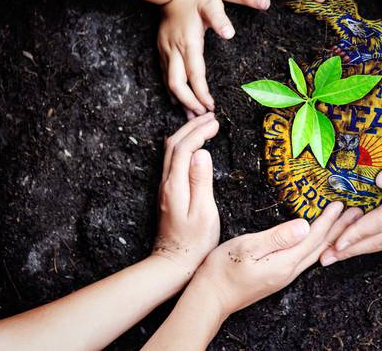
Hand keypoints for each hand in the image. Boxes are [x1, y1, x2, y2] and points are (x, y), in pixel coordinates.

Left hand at [153, 113, 220, 277]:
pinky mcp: (168, 193)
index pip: (185, 147)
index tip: (216, 123)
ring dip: (186, 134)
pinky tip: (194, 147)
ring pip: (171, 151)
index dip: (199, 132)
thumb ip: (201, 181)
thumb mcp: (203, 212)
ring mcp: (165, 188)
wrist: (173, 263)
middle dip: (192, 127)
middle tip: (211, 117)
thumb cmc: (194, 243)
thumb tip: (202, 152)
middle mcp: (167, 183)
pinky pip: (173, 161)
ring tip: (204, 125)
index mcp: (175, 185)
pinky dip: (184, 146)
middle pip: (174, 144)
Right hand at [159, 0, 233, 117]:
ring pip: (168, 82)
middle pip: (177, 84)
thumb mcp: (211, 3)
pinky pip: (165, 75)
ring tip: (190, 116)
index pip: (195, 74)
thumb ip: (219, 19)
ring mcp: (166, 51)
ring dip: (180, 100)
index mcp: (189, 42)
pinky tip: (178, 100)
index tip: (210, 106)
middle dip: (188, 102)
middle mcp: (175, 50)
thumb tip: (229, 33)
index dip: (201, 93)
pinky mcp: (161, 50)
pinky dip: (172, 90)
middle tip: (201, 115)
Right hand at [190, 201, 361, 315]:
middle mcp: (288, 271)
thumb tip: (304, 226)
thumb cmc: (222, 271)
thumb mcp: (247, 248)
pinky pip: (305, 258)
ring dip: (331, 237)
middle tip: (356, 213)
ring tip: (344, 224)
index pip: (313, 237)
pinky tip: (318, 243)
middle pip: (321, 246)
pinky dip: (318, 246)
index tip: (340, 204)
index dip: (328, 220)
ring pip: (315, 253)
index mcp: (284, 262)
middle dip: (339, 228)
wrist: (209, 298)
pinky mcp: (277, 276)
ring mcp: (284, 276)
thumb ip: (277, 237)